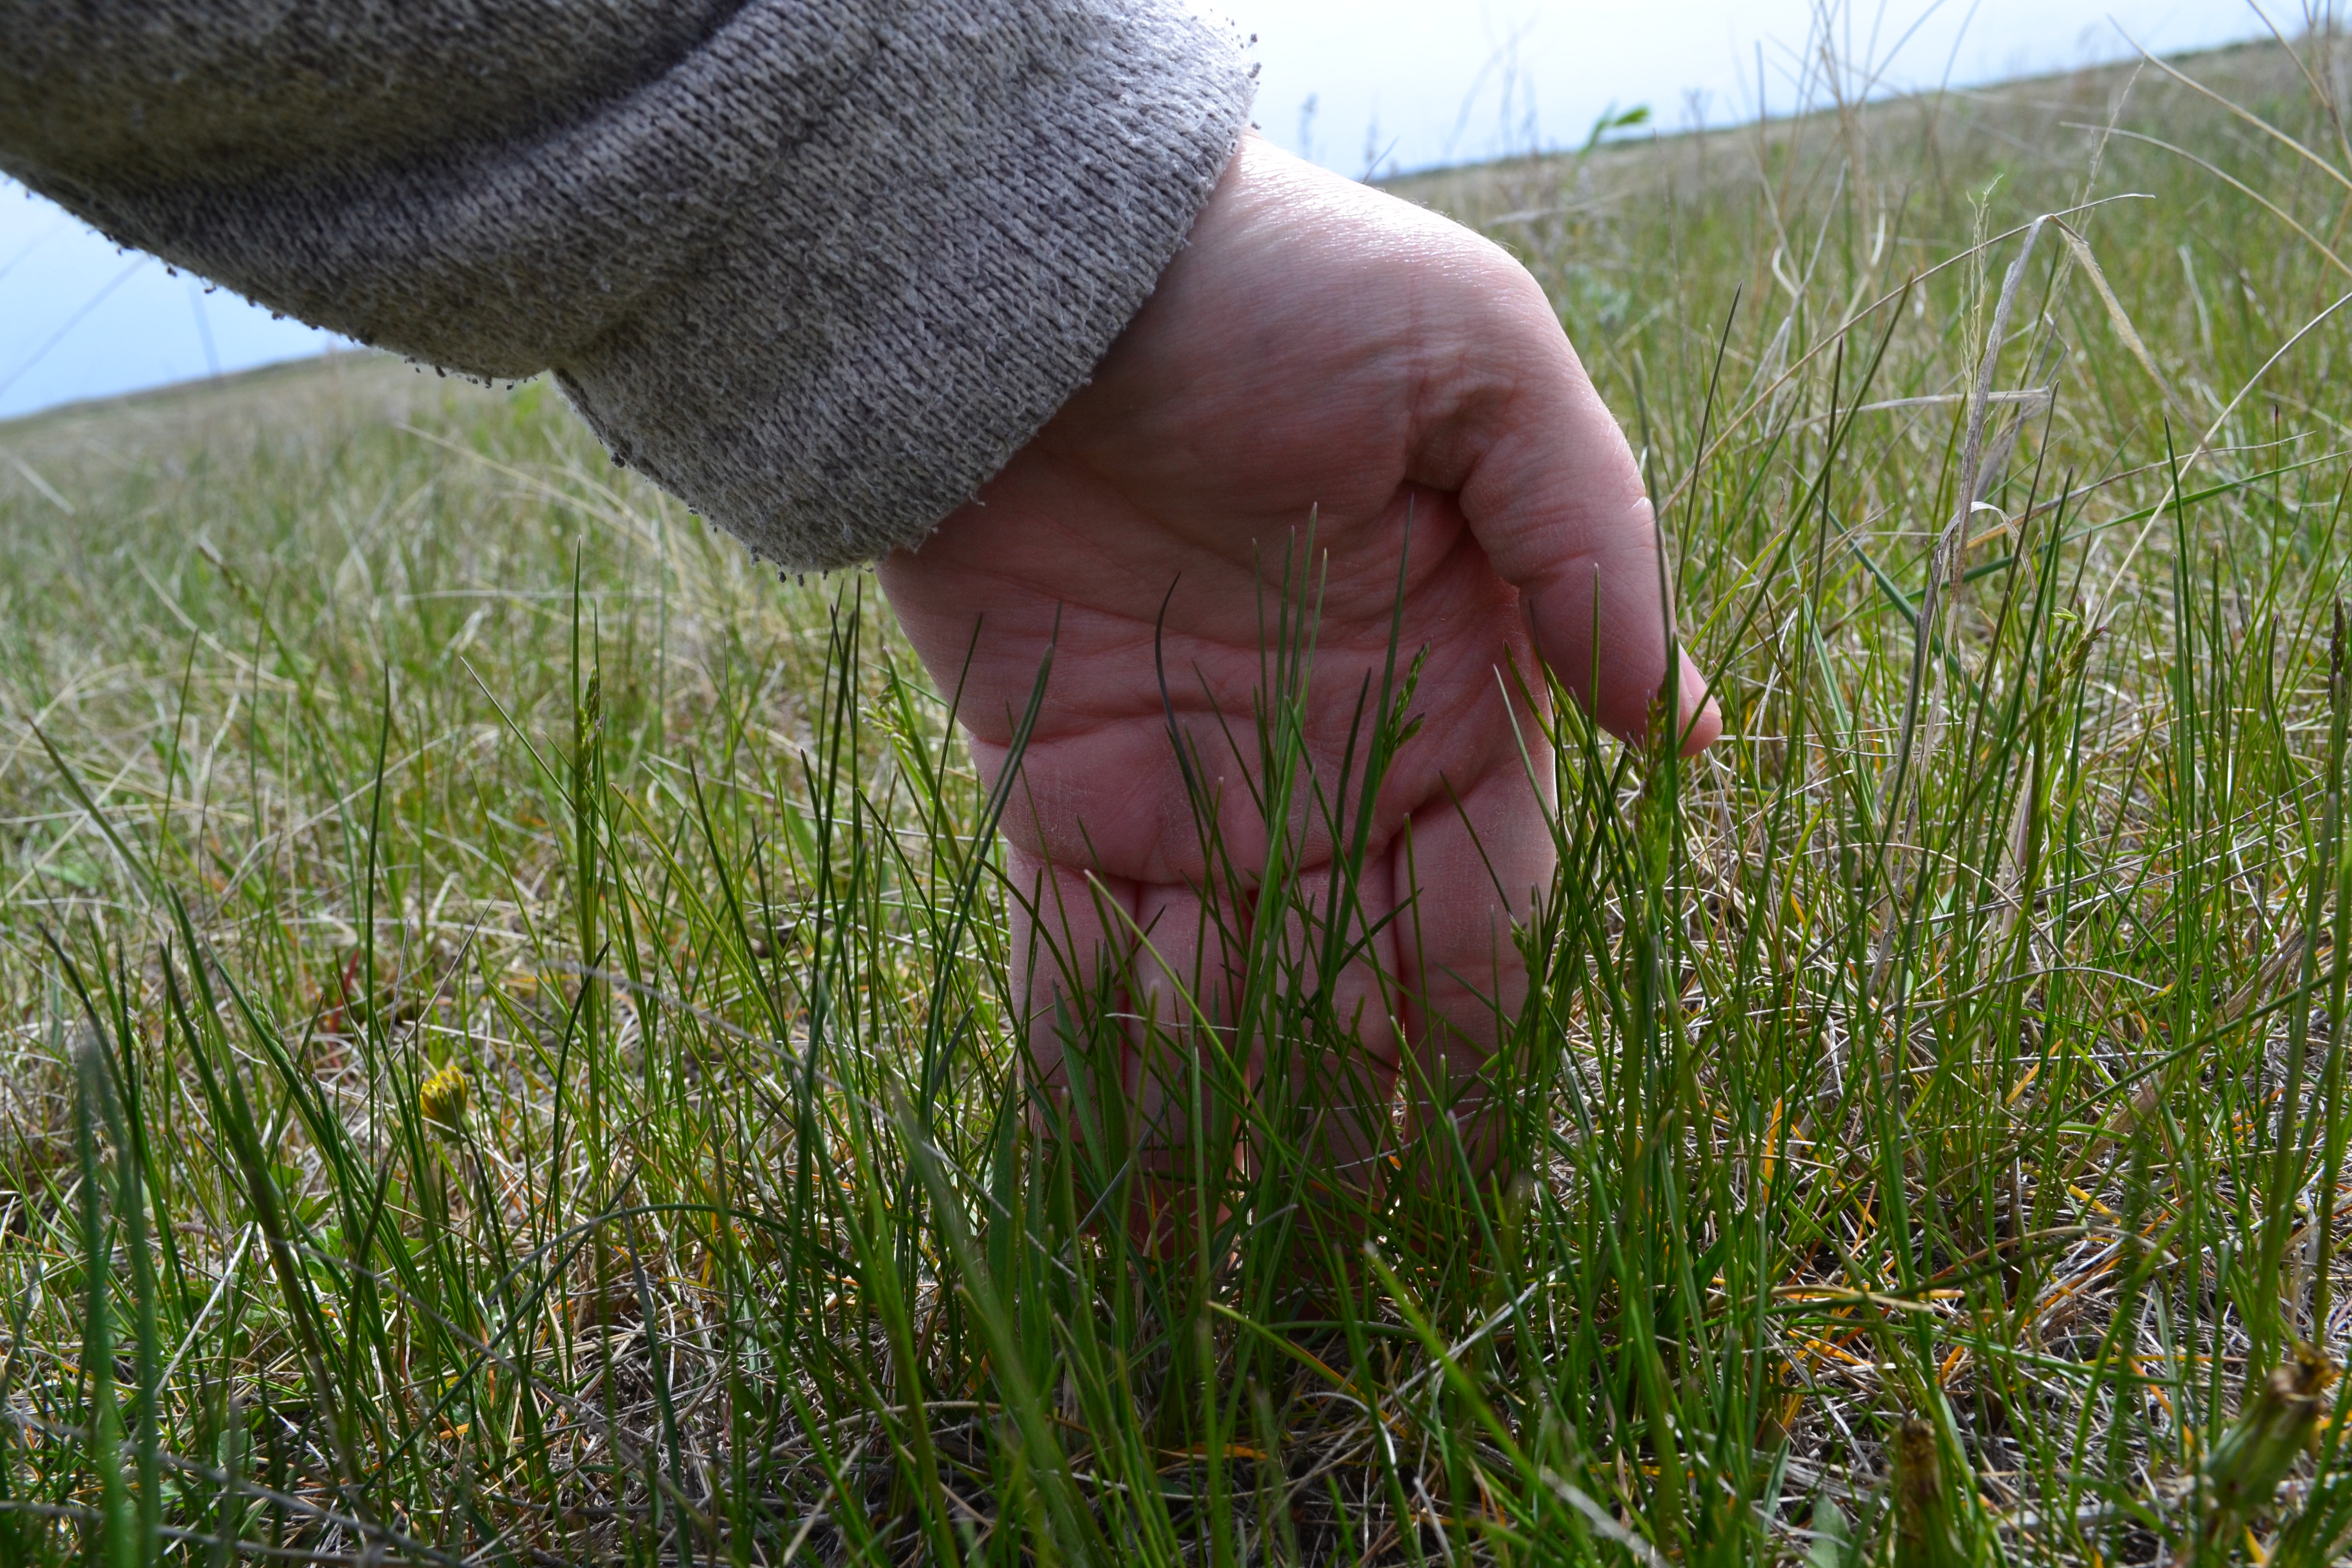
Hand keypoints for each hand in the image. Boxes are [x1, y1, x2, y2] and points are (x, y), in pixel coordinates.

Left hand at [878, 133, 1716, 1226]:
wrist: (1045, 282)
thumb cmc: (1281, 293)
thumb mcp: (1478, 365)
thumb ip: (1588, 537)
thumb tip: (1684, 732)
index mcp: (1452, 698)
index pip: (1492, 893)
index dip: (1482, 991)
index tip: (1461, 1077)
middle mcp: (1329, 778)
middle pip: (1366, 984)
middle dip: (1360, 1096)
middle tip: (1336, 1208)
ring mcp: (1187, 804)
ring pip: (1224, 1005)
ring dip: (1220, 1107)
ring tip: (1203, 1196)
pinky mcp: (1050, 805)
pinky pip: (1070, 965)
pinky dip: (1083, 1067)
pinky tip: (1094, 1168)